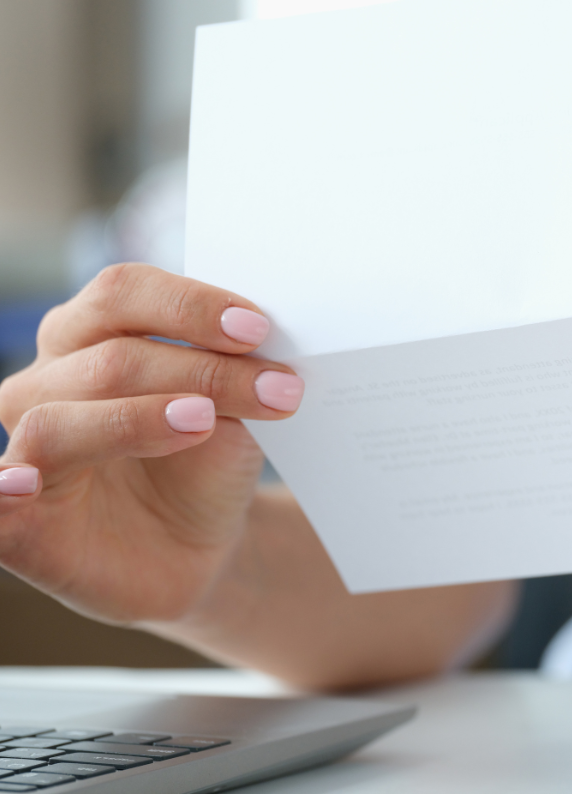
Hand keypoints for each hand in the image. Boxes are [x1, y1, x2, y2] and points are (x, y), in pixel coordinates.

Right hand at [0, 263, 303, 626]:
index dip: (189, 306)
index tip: (257, 329)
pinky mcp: (18, 523)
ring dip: (141, 417)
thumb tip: (262, 338)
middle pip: (109, 357)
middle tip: (278, 388)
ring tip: (204, 420)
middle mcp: (46, 382)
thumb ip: (231, 370)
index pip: (122, 292)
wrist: (200, 545)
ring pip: (59, 420)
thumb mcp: (232, 409)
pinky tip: (25, 485)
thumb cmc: (207, 462)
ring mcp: (24, 451)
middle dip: (201, 370)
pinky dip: (5, 490)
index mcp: (91, 334)